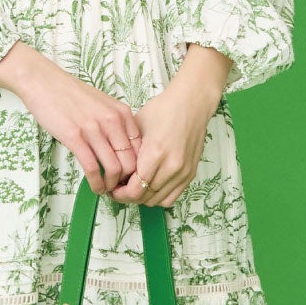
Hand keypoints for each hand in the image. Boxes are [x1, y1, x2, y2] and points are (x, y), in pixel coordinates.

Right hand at [0, 44, 143, 192]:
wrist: (44, 82)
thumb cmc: (71, 95)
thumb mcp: (102, 105)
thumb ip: (115, 124)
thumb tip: (122, 150)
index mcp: (122, 113)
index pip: (141, 149)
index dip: (137, 169)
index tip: (129, 177)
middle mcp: (112, 121)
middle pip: (131, 162)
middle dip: (126, 181)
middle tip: (119, 188)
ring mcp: (94, 130)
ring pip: (114, 169)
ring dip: (111, 185)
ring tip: (106, 190)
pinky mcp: (75, 138)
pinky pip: (92, 168)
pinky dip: (96, 183)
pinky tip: (94, 187)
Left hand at [108, 72, 221, 206]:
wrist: (192, 104)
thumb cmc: (163, 110)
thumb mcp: (136, 126)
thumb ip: (126, 152)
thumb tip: (114, 171)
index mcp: (155, 153)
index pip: (135, 189)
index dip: (120, 194)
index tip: (113, 188)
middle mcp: (171, 166)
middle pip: (145, 197)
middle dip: (128, 196)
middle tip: (119, 189)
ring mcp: (183, 171)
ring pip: (157, 200)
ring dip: (143, 198)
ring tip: (133, 187)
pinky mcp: (191, 173)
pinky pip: (172, 197)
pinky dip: (158, 197)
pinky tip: (150, 186)